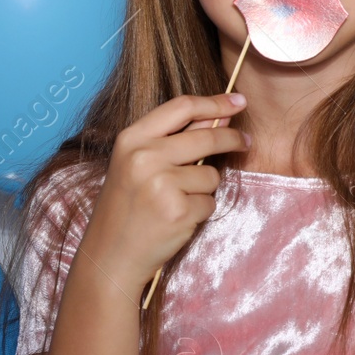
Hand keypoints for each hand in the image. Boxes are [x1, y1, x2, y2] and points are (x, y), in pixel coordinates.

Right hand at [82, 93, 249, 291]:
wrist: (109, 254)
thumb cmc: (127, 207)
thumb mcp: (137, 164)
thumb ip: (174, 140)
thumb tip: (220, 117)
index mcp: (131, 139)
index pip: (181, 106)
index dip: (215, 102)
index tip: (239, 100)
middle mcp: (144, 156)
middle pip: (207, 137)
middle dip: (232, 139)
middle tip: (245, 142)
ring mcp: (161, 183)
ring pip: (213, 175)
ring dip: (204, 189)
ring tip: (176, 201)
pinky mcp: (179, 210)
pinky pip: (210, 202)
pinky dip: (200, 211)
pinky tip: (176, 219)